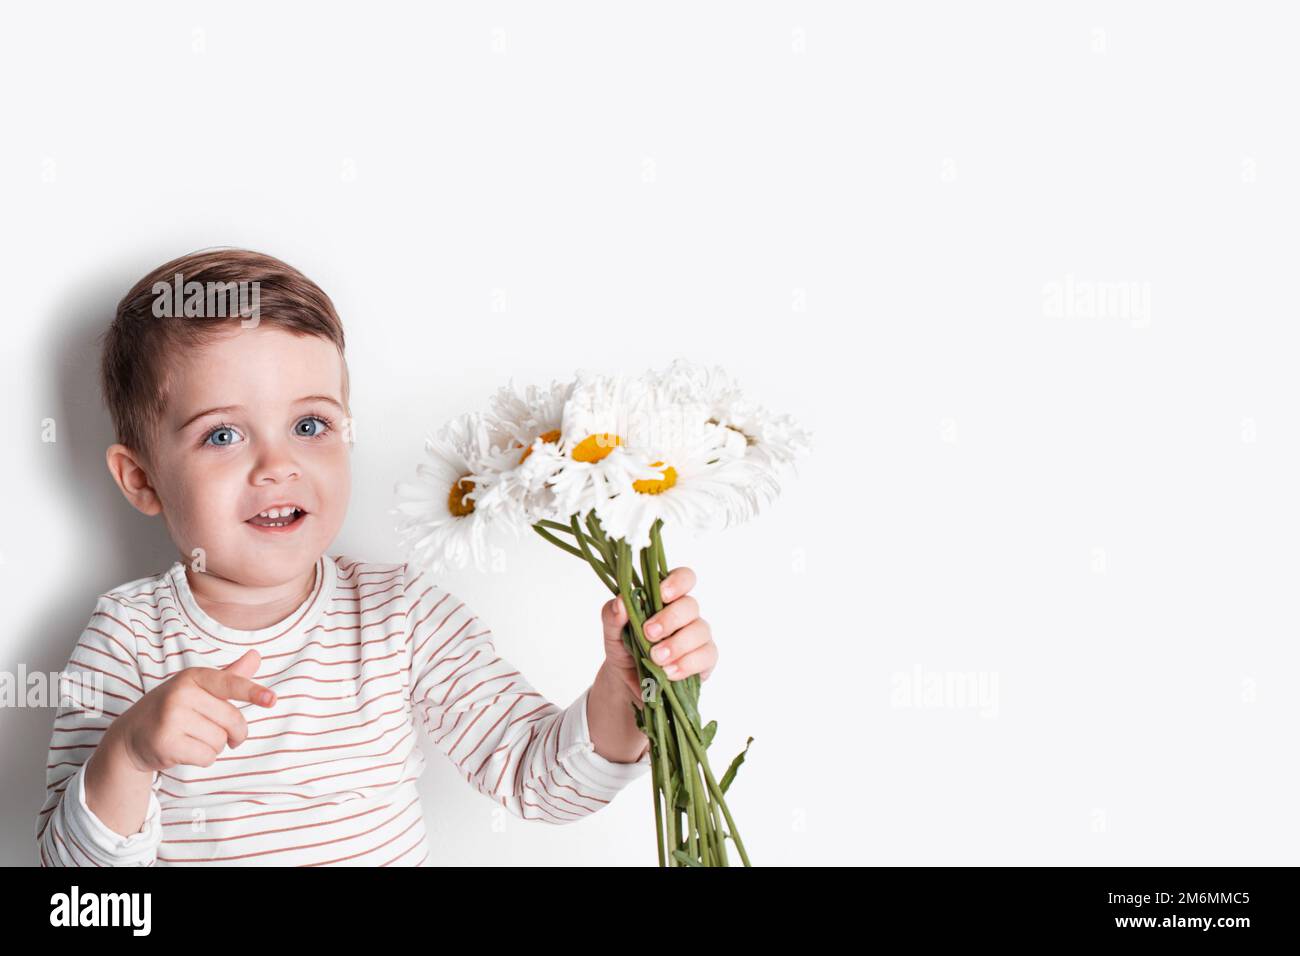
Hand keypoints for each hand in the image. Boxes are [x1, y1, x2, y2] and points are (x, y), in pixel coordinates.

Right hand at [110, 649, 276, 773]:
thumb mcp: (199, 688)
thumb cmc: (173, 709)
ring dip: (214, 746)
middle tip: (220, 734)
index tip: (272, 700)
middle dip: (234, 733)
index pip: (230, 683)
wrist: (131, 736)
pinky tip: (184, 750)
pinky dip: (203, 759)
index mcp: (193, 676)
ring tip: (192, 738)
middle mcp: (181, 693)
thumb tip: (256, 656)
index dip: (253, 692)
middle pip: (232, 719)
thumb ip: (230, 676)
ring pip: (220, 741)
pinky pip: (207, 757)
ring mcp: (171, 717)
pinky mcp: (165, 742)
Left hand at [601, 566, 717, 700]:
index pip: (684, 578)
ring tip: (656, 658)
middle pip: (691, 605)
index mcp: (666, 598)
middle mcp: (686, 614)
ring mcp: (698, 636)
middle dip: (670, 619)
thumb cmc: (625, 649)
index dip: (678, 582)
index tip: (662, 595)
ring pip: (700, 631)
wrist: (628, 684)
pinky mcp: (705, 660)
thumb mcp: (611, 633)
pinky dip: (687, 665)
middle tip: (649, 634)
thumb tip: (620, 602)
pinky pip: (706, 656)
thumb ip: (612, 615)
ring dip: (677, 645)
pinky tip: (669, 672)